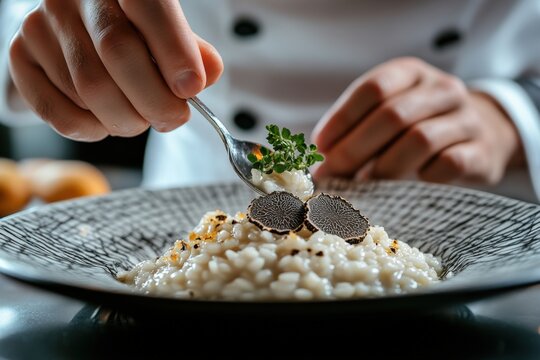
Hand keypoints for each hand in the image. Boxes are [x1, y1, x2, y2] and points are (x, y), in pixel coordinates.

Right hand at [8, 0, 222, 140]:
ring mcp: (41, 25)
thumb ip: (190, 51)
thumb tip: (206, 74)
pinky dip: (94, 130)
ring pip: (91, 90)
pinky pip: (61, 114)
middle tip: (173, 118)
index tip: (191, 88)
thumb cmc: (131, 32)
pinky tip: (107, 122)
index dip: (174, 52)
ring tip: (140, 117)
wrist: (77, 29)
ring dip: (128, 120)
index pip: (149, 8)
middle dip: (155, 101)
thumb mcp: (167, 32)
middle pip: (118, 54)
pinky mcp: (21, 57)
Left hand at [312, 57, 522, 184]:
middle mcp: (442, 89)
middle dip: (354, 149)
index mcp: (411, 73)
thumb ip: (359, 127)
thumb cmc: (419, 125)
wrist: (483, 133)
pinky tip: (407, 186)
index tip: (320, 147)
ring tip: (362, 186)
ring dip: (383, 167)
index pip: (373, 89)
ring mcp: (467, 119)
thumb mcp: (391, 112)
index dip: (342, 118)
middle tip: (331, 175)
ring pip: (420, 139)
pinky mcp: (482, 152)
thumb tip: (322, 162)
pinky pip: (449, 163)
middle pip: (392, 115)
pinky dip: (422, 177)